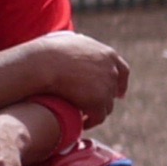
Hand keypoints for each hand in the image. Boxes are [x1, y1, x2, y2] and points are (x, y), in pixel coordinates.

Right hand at [16, 30, 131, 123]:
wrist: (43, 64)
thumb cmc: (49, 51)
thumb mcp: (70, 41)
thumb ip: (80, 46)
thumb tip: (76, 43)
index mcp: (107, 54)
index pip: (122, 71)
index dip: (120, 83)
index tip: (119, 94)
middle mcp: (111, 71)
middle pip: (113, 90)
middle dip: (104, 98)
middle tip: (93, 107)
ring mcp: (106, 88)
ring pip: (107, 106)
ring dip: (97, 111)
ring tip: (85, 117)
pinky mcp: (97, 103)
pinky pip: (98, 118)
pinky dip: (91, 122)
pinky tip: (82, 124)